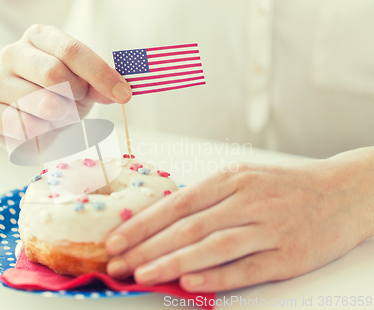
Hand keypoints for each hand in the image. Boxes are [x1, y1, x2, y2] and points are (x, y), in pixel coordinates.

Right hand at [0, 24, 131, 144]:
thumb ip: (99, 85)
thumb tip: (120, 92)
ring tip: (57, 117)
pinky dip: (40, 133)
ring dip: (60, 118)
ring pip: (39, 103)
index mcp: (40, 36)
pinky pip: (21, 125)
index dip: (101, 75)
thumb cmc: (57, 93)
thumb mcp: (83, 84)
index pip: (72, 51)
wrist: (18, 110)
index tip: (124, 95)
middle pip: (54, 74)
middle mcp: (13, 52)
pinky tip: (41, 128)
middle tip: (76, 104)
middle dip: (75, 96)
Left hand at [104, 148, 373, 291]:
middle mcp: (248, 200)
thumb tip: (163, 218)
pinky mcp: (288, 255)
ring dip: (173, 262)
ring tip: (142, 274)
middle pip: (188, 227)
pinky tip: (189, 282)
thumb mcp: (245, 177)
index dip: (144, 223)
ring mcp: (269, 228)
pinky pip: (247, 267)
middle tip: (117, 262)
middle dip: (147, 246)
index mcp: (232, 178)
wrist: (342, 192)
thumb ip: (207, 196)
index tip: (116, 238)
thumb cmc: (285, 186)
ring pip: (213, 247)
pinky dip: (217, 276)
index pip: (178, 203)